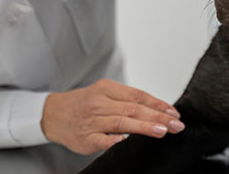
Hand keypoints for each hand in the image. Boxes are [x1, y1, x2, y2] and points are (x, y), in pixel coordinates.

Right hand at [40, 79, 184, 154]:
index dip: (158, 104)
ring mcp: (92, 121)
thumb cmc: (84, 103)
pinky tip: (124, 140)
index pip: (138, 95)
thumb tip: (158, 110)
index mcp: (107, 89)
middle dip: (158, 116)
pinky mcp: (84, 138)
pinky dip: (112, 140)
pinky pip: (100, 139)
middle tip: (176, 124)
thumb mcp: (105, 93)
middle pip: (133, 108)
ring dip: (143, 126)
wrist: (53, 113)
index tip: (173, 113)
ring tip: (161, 131)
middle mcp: (100, 103)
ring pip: (121, 122)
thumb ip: (127, 100)